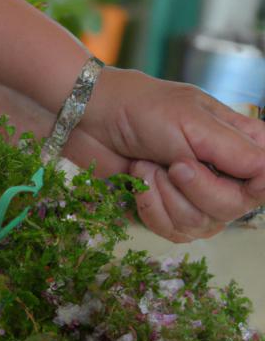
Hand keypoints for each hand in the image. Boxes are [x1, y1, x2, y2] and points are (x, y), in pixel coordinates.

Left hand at [87, 67, 264, 241]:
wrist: (92, 121)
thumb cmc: (142, 110)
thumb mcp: (191, 121)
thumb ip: (233, 149)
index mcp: (239, 144)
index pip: (264, 179)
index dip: (256, 186)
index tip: (232, 177)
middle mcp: (221, 174)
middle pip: (231, 208)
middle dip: (196, 188)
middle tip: (173, 164)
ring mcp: (192, 197)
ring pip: (198, 223)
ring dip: (165, 194)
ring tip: (148, 165)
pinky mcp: (164, 212)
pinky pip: (169, 230)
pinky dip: (149, 206)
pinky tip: (138, 181)